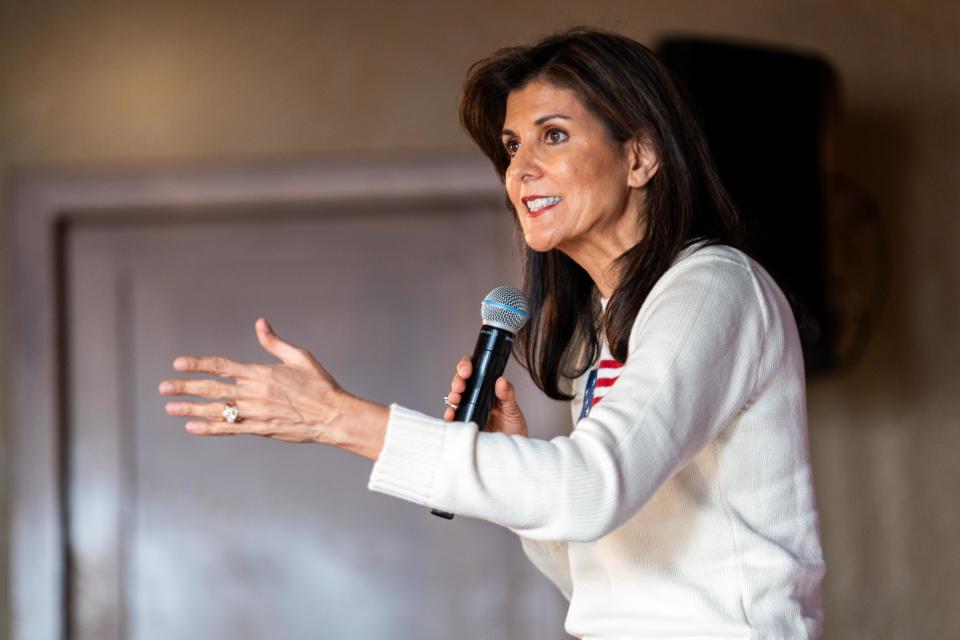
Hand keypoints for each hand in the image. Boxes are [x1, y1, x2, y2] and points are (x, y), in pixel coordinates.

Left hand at [159, 317, 387, 459]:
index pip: (222, 365)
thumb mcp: (299, 357)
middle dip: (185, 387)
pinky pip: (229, 429)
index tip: (179, 363)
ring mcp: (255, 412)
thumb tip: (260, 322)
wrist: (333, 415)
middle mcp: (254, 392)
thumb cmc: (319, 385)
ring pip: (216, 410)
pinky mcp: (260, 429)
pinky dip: (209, 428)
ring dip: (191, 409)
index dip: (199, 364)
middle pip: (212, 389)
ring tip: (170, 407)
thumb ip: (275, 342)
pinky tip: (193, 426)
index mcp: (261, 372)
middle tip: (163, 387)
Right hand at [444, 355, 527, 436]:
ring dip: (452, 395)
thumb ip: (508, 395)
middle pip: (460, 382)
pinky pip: (451, 417)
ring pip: (454, 397)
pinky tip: (451, 414)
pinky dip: (449, 414)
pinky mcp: (462, 425)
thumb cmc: (513, 430)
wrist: (511, 453)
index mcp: (487, 389)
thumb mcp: (513, 410)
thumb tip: (501, 380)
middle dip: (457, 381)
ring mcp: (467, 410)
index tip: (468, 370)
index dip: (467, 366)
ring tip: (456, 398)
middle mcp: (475, 397)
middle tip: (461, 386)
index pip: (474, 370)